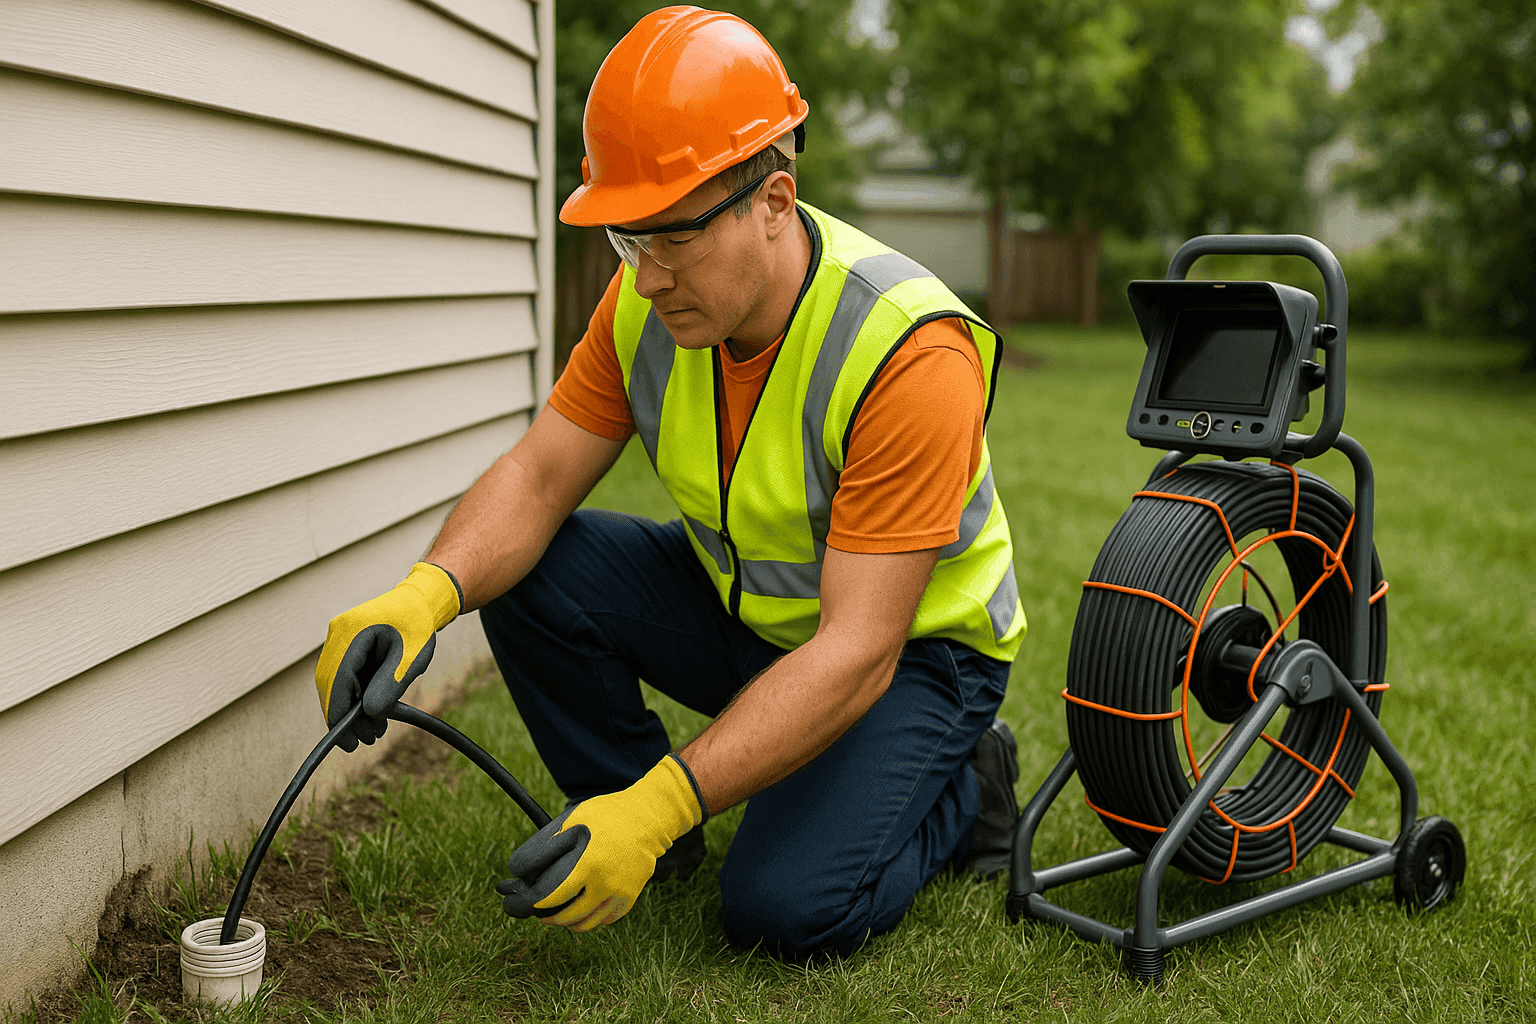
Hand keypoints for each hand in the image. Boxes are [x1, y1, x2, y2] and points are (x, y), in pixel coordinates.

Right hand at [314, 562, 460, 750]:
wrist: (421, 600)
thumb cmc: (418, 625)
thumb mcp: (410, 656)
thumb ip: (390, 683)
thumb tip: (369, 712)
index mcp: (350, 631)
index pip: (336, 680)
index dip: (339, 714)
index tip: (347, 740)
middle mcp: (337, 634)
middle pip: (331, 685)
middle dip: (344, 716)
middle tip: (364, 740)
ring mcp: (339, 640)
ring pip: (336, 683)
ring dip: (351, 708)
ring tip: (373, 730)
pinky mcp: (346, 647)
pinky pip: (345, 677)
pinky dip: (356, 696)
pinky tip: (372, 713)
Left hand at [497, 754, 703, 930]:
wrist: (649, 818)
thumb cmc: (607, 815)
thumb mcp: (573, 820)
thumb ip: (549, 843)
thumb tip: (523, 867)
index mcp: (588, 865)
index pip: (554, 897)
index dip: (536, 904)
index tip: (528, 904)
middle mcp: (605, 885)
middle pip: (568, 917)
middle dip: (549, 918)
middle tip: (540, 913)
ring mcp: (619, 894)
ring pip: (586, 924)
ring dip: (568, 923)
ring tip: (559, 914)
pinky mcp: (629, 898)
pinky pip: (605, 920)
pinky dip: (590, 919)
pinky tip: (582, 909)